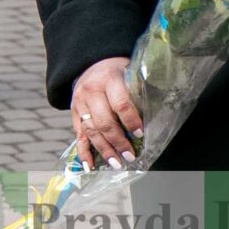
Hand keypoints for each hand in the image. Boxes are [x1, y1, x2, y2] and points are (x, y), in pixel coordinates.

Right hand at [70, 56, 143, 171]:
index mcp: (109, 79)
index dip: (130, 121)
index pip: (120, 103)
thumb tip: (154, 119)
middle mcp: (91, 91)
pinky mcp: (74, 112)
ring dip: (104, 150)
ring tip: (116, 163)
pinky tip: (90, 166)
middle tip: (129, 155)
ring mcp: (79, 102)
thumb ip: (138, 92)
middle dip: (117, 141)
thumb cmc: (118, 71)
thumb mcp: (129, 74)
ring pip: (91, 131)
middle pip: (104, 121)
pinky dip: (83, 152)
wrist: (93, 62)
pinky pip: (78, 135)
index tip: (140, 134)